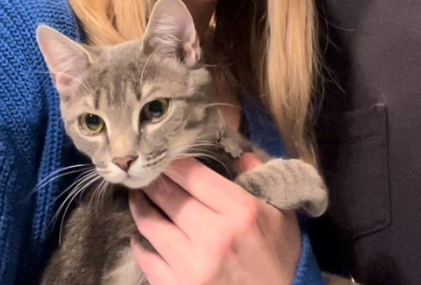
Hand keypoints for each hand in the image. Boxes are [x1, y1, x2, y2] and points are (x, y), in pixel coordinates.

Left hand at [129, 155, 300, 284]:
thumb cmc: (281, 258)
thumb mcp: (282, 215)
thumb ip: (260, 179)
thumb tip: (239, 154)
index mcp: (240, 212)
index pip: (192, 175)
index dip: (173, 161)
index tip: (163, 156)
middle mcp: (214, 236)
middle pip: (167, 196)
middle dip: (152, 180)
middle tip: (143, 173)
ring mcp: (193, 266)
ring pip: (151, 224)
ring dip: (140, 207)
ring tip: (137, 197)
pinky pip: (148, 260)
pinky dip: (141, 244)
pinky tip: (141, 235)